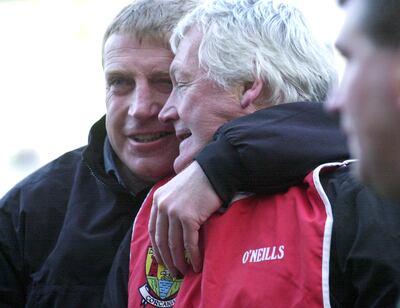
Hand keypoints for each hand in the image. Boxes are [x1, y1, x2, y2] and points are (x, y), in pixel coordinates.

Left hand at [148, 161, 221, 275]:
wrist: (214, 171)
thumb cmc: (199, 181)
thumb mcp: (176, 190)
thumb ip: (169, 205)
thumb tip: (169, 229)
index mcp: (158, 200)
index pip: (153, 230)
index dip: (156, 248)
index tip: (161, 260)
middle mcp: (163, 206)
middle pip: (161, 240)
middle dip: (167, 260)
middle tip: (173, 272)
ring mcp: (175, 212)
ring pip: (174, 244)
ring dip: (179, 261)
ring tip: (183, 272)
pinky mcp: (189, 217)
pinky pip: (189, 242)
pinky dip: (193, 256)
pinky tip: (197, 264)